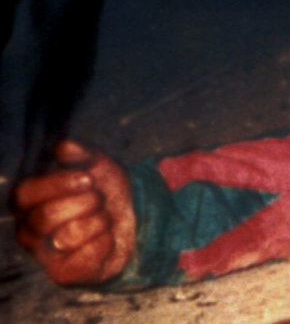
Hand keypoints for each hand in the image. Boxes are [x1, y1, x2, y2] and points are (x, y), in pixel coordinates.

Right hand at [13, 140, 135, 284]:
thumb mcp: (97, 164)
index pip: (25, 194)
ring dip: (99, 221)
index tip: (88, 178)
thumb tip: (64, 147)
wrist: (132, 219)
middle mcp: (29, 230)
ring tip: (104, 218)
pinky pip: (87, 256)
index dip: (57, 184)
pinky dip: (107, 241)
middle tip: (100, 199)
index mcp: (28, 201)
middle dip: (84, 203)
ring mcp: (44, 255)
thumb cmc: (104, 189)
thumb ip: (80, 153)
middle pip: (45, 218)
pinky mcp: (65, 274)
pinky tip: (107, 237)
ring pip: (68, 237)